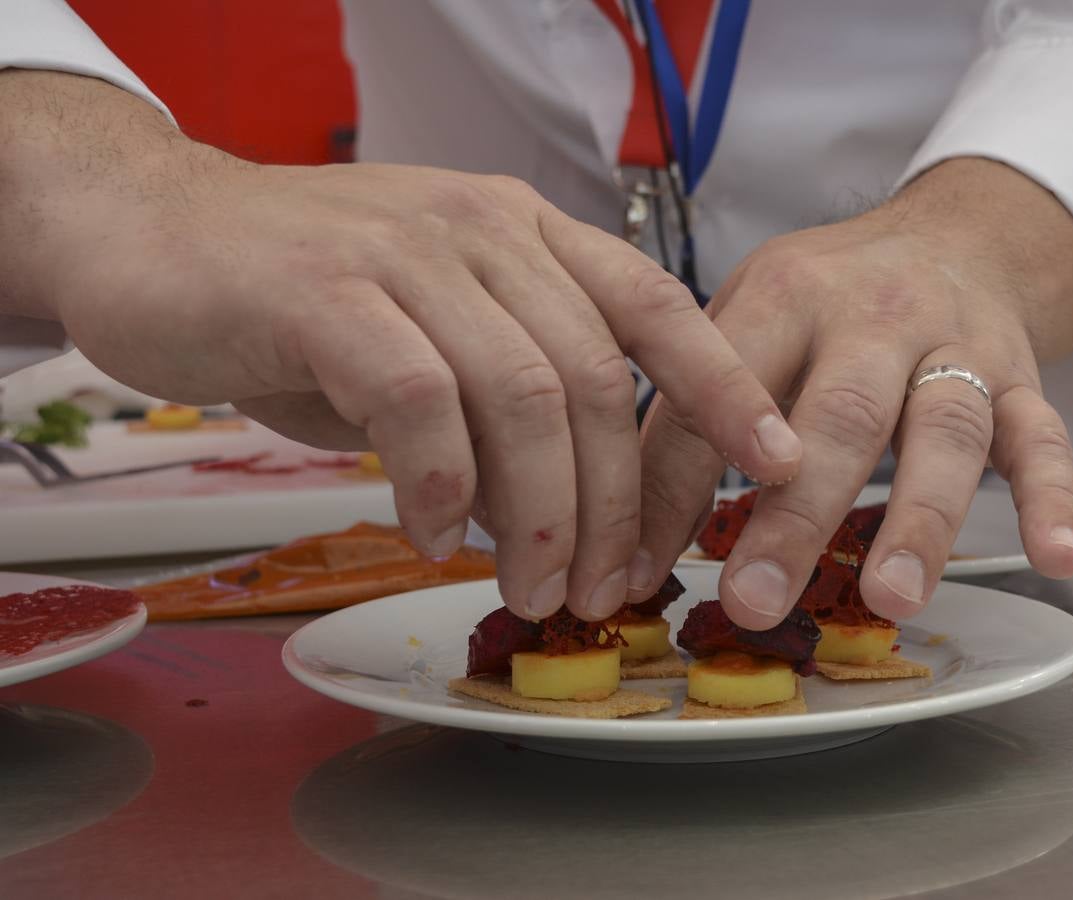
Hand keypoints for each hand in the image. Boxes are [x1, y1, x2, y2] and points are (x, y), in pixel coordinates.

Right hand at [0, 71, 801, 620]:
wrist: (150, 231)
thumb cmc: (300, 296)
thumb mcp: (431, 332)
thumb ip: (502, 401)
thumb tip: (563, 514)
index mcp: (525, 232)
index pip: (654, 304)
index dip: (725, 386)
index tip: (780, 461)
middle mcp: (482, 228)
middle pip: (593, 379)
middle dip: (615, 503)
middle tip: (606, 587)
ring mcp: (405, 251)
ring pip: (520, 394)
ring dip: (539, 512)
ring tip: (530, 581)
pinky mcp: (324, 289)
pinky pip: (419, 401)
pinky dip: (441, 483)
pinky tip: (432, 529)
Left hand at [637, 157, 1072, 627]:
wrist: (954, 232)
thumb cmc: (828, 299)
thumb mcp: (747, 320)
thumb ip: (694, 420)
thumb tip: (626, 550)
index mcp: (785, 297)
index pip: (721, 395)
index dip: (676, 484)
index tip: (638, 569)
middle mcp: (874, 315)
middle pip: (839, 414)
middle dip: (796, 512)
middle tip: (756, 599)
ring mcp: (956, 346)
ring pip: (945, 429)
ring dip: (919, 517)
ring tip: (892, 598)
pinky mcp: (1021, 377)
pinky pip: (1044, 434)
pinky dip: (1054, 495)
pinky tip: (1056, 557)